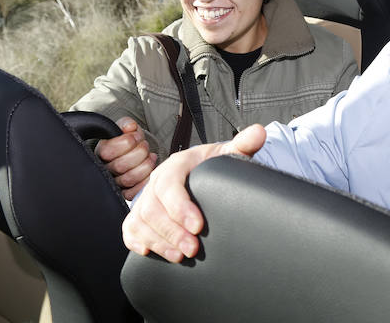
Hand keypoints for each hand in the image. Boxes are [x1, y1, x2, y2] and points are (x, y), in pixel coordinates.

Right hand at [96, 116, 157, 199]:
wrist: (135, 152)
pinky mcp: (124, 193)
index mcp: (100, 152)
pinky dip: (145, 180)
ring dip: (145, 165)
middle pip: (119, 166)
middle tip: (145, 145)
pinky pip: (133, 193)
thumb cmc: (129, 140)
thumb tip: (130, 126)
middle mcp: (104, 169)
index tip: (136, 135)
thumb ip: (126, 124)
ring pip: (128, 179)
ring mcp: (114, 183)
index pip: (108, 151)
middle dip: (139, 153)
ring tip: (150, 156)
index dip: (127, 142)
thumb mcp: (126, 128)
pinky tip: (152, 169)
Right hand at [122, 124, 266, 261]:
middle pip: (153, 208)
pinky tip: (149, 252)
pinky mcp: (139, 214)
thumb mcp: (227, 154)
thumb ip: (243, 145)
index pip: (171, 185)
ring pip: (140, 221)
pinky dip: (136, 240)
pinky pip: (130, 228)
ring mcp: (146, 198)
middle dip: (172, 232)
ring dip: (159, 241)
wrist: (198, 170)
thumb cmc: (212, 165)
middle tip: (193, 250)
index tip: (198, 226)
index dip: (180, 207)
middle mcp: (157, 180)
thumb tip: (259, 132)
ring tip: (180, 256)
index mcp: (177, 164)